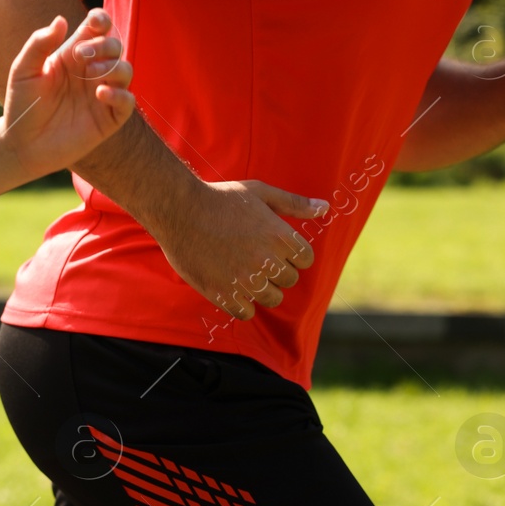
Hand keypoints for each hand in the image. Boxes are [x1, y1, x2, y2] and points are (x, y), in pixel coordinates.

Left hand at [0, 9, 135, 180]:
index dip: (101, 20)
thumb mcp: (23, 70)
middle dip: (105, 44)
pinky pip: (127, 102)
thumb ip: (39, 44)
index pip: (96, 29)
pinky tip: (101, 93)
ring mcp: (101, 95)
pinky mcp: (108, 119)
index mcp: (73, 55)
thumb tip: (61, 20)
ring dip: (114, 66)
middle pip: (115, 46)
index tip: (94, 21)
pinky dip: (120, 94)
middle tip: (81, 55)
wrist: (21, 144)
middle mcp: (91, 72)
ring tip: (93, 73)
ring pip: (125, 70)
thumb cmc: (21, 105)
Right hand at [155, 179, 329, 320]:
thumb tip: (325, 208)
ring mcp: (244, 280)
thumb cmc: (220, 198)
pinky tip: (231, 288)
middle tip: (255, 258)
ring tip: (244, 274)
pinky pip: (246, 313)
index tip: (274, 247)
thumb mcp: (259, 192)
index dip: (292, 254)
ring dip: (262, 289)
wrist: (178, 209)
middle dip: (277, 271)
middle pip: (289, 280)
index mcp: (279, 236)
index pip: (306, 259)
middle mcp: (266, 260)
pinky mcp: (223, 294)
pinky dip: (241, 305)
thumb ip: (294, 203)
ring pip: (272, 299)